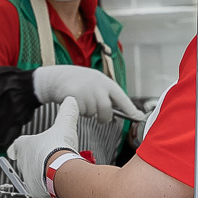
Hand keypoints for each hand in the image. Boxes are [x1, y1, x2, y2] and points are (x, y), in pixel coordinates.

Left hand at [6, 99, 83, 197]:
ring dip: (41, 175)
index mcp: (24, 146)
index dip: (18, 147)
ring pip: (32, 177)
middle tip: (46, 161)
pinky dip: (46, 188)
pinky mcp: (35, 192)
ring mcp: (27, 178)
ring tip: (53, 173)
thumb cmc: (59, 149)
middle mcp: (23, 163)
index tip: (15, 151)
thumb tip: (71, 101)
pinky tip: (56, 185)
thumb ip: (67, 112)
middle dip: (35, 162)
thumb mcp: (65, 125)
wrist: (61, 172)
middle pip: (24, 162)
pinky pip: (39, 191)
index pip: (16, 146)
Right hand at [31, 64, 145, 123]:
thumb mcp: (95, 83)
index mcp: (106, 82)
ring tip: (82, 101)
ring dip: (88, 112)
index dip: (131, 109)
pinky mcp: (76, 98)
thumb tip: (119, 113)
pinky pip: (82, 113)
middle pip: (106, 110)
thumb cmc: (79, 82)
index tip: (140, 117)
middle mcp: (98, 86)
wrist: (57, 77)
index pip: (122, 98)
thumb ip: (106, 95)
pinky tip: (75, 102)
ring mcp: (87, 92)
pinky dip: (79, 112)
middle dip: (104, 118)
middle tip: (101, 119)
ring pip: (93, 113)